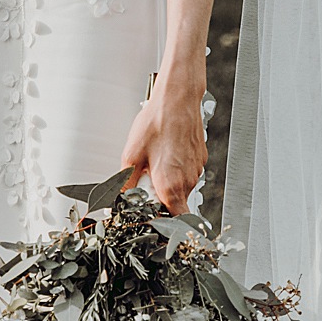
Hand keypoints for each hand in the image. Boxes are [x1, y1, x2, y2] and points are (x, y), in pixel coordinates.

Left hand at [120, 73, 206, 214]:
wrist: (178, 97)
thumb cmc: (158, 121)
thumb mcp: (132, 154)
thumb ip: (126, 183)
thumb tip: (121, 198)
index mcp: (171, 186)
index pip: (175, 223)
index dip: (163, 223)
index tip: (151, 214)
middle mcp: (188, 182)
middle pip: (174, 203)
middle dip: (160, 196)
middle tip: (147, 178)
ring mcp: (196, 170)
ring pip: (180, 186)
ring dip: (167, 180)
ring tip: (156, 158)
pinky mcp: (200, 158)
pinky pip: (187, 171)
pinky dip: (176, 167)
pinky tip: (166, 149)